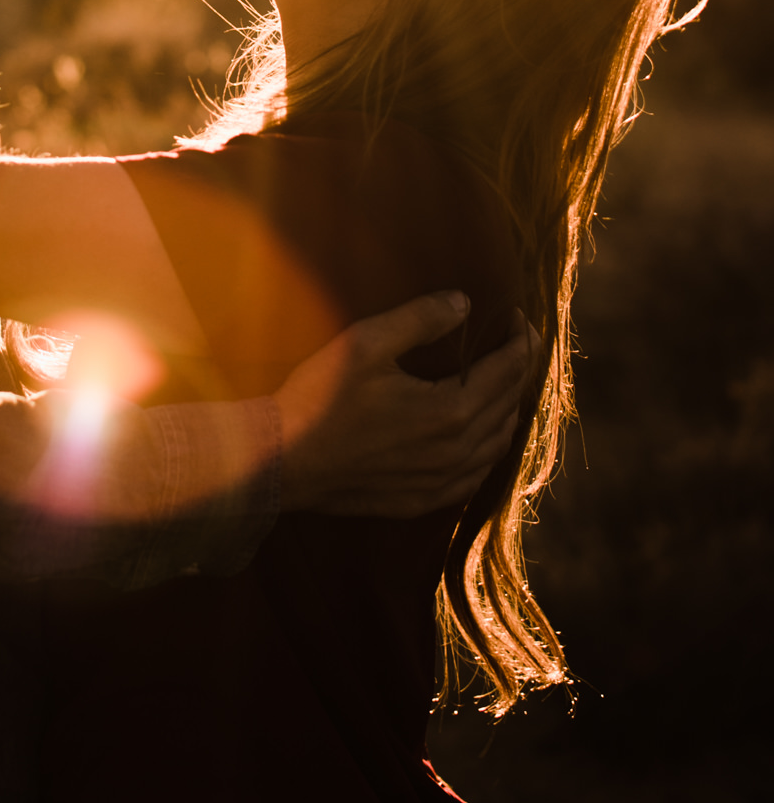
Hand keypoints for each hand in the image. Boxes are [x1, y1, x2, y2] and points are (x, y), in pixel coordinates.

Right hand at [277, 296, 536, 516]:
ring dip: (509, 409)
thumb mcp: (365, 343)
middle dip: (519, 369)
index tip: (519, 318)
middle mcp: (456, 451)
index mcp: (449, 410)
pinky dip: (489, 449)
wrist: (282, 461)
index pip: (506, 370)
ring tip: (507, 383)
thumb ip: (420, 319)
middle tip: (520, 342)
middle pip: (508, 405)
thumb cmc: (320, 398)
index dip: (520, 340)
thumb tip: (464, 303)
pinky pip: (475, 476)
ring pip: (498, 444)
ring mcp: (441, 482)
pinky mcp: (423, 500)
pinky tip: (482, 438)